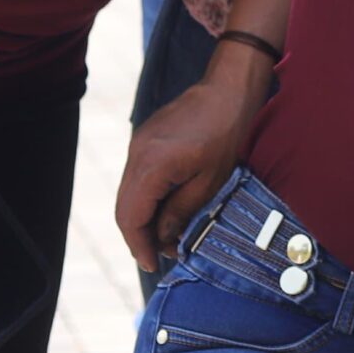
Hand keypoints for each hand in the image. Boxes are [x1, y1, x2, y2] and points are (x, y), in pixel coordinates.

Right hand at [115, 62, 263, 271]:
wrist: (228, 88)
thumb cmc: (227, 132)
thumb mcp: (210, 181)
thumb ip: (180, 212)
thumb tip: (162, 239)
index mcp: (151, 166)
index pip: (131, 218)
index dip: (139, 246)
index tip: (152, 264)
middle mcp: (136, 154)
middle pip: (125, 208)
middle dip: (140, 236)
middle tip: (160, 256)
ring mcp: (137, 144)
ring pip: (129, 193)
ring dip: (143, 217)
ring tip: (168, 235)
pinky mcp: (144, 138)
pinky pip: (136, 177)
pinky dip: (146, 197)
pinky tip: (166, 208)